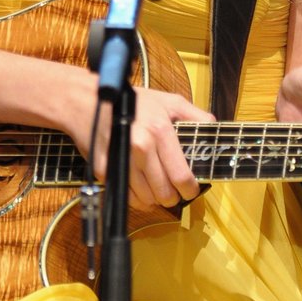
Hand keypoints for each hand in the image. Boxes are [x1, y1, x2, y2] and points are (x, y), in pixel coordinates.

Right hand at [90, 87, 214, 211]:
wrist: (87, 101)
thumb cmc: (131, 101)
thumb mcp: (168, 101)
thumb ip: (195, 115)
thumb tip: (214, 129)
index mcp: (159, 131)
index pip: (181, 176)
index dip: (190, 189)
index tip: (190, 190)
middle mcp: (140, 147)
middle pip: (164, 193)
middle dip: (173, 196)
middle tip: (173, 191)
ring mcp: (121, 161)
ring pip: (146, 199)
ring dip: (154, 198)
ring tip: (156, 188)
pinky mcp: (104, 170)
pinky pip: (127, 196)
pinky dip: (136, 197)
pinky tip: (139, 186)